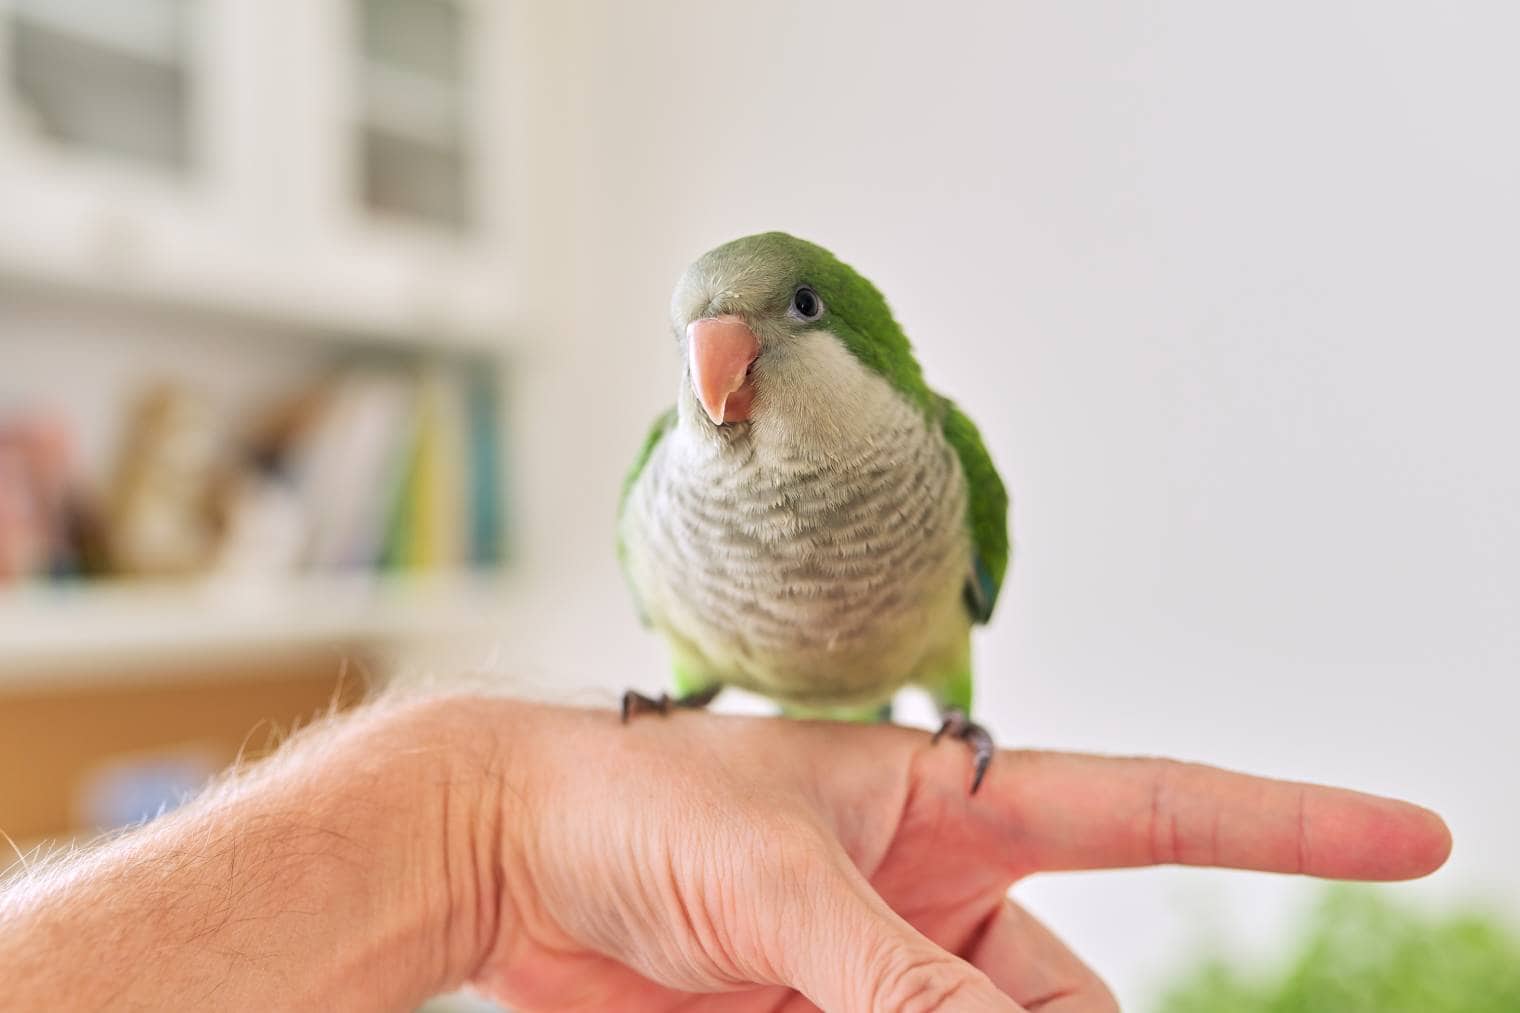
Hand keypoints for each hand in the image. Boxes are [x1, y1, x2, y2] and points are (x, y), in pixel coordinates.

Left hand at [462, 701, 1450, 1010]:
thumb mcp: (784, 884)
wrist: (504, 851)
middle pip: (1071, 997)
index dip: (1291, 823)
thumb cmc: (634, 801)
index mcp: (953, 803)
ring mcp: (877, 974)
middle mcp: (934, 893)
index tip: (1412, 833)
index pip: (1155, 808)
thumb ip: (902, 981)